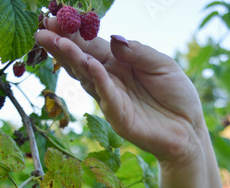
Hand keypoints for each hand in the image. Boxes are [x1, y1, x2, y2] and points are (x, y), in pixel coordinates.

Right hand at [35, 20, 206, 163]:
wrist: (188, 128)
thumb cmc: (176, 94)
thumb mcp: (162, 64)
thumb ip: (138, 51)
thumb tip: (114, 38)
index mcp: (118, 63)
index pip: (91, 44)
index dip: (74, 32)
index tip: (54, 17)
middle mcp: (110, 80)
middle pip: (81, 59)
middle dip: (61, 44)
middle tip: (41, 29)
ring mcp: (111, 99)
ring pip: (86, 76)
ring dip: (71, 59)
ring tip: (54, 42)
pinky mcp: (118, 117)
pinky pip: (106, 94)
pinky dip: (97, 78)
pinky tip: (88, 63)